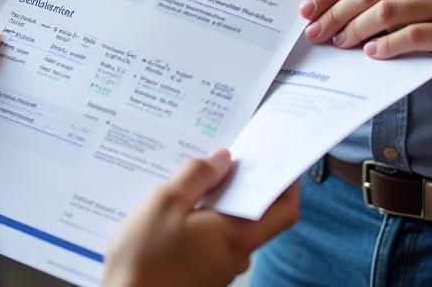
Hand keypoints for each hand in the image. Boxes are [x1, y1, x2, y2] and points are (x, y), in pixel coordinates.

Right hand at [102, 150, 298, 286]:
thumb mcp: (167, 201)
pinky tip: (178, 209)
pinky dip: (204, 219)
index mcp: (236, 236)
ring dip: (218, 201)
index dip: (287, 181)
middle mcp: (235, 256)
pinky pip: (213, 239)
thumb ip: (197, 175)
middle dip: (242, 183)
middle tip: (223, 157)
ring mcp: (220, 269)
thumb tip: (222, 158)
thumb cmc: (143, 259)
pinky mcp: (202, 275)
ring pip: (231, 225)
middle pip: (255, 214)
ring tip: (190, 181)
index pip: (283, 210)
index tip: (277, 157)